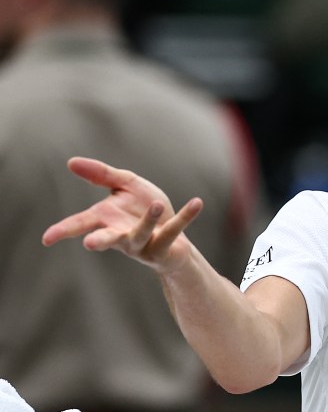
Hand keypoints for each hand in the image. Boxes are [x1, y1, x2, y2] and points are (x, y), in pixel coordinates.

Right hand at [41, 157, 202, 274]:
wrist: (173, 228)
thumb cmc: (144, 208)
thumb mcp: (126, 185)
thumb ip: (101, 175)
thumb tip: (71, 162)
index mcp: (106, 220)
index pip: (81, 224)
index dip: (63, 231)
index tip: (46, 239)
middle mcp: (121, 236)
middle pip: (106, 240)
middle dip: (99, 241)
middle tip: (90, 244)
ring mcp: (143, 245)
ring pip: (141, 235)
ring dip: (149, 220)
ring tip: (157, 204)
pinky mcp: (164, 248)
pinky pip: (174, 231)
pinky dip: (187, 216)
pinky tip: (197, 202)